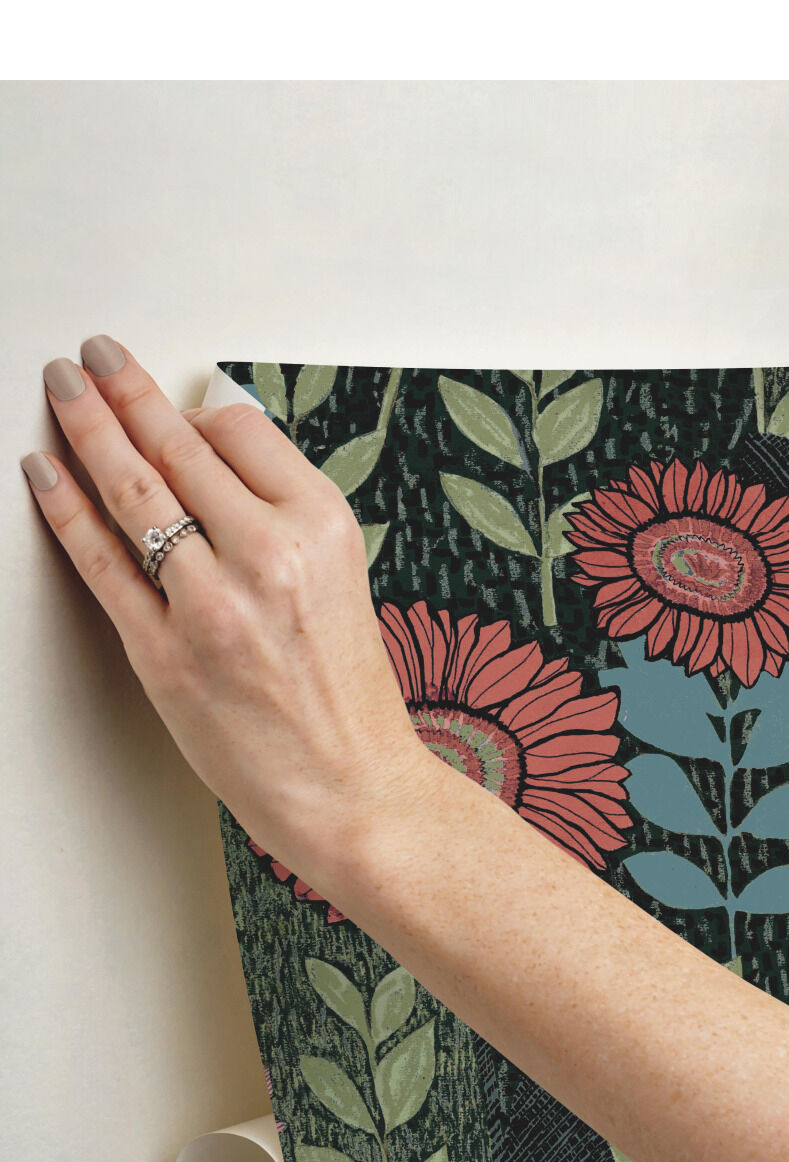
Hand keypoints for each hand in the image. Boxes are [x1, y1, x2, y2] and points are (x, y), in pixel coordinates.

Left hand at [21, 338, 428, 894]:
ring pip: (131, 491)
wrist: (352, 785)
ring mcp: (212, 605)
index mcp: (322, 527)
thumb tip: (217, 446)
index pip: (238, 431)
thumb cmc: (347, 693)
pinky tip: (44, 471)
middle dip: (123, 391)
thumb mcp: (341, 578)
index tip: (167, 398)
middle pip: (177, 447)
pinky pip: (101, 562)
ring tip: (59, 389)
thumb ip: (280, 513)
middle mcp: (270, 554)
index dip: (191, 408)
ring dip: (84, 427)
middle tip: (92, 358)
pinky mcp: (165, 655)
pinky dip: (65, 509)